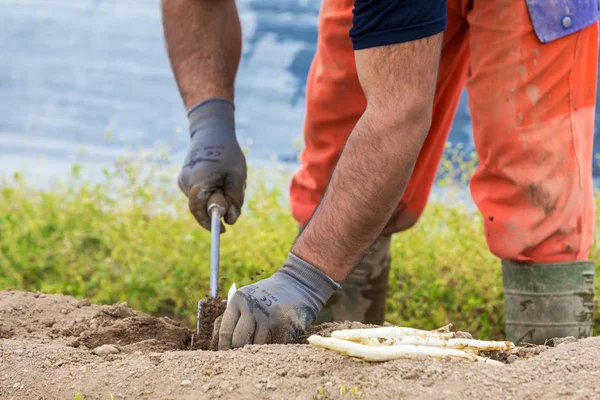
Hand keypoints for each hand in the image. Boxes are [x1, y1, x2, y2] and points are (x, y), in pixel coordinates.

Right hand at [178, 98, 246, 230]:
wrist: (211, 131)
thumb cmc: (227, 154)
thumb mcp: (237, 177)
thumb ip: (235, 200)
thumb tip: (230, 221)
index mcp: (198, 182)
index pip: (200, 211)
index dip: (210, 223)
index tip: (223, 230)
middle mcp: (186, 182)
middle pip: (202, 206)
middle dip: (218, 206)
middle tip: (233, 197)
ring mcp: (183, 180)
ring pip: (201, 200)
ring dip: (215, 196)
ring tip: (226, 178)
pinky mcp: (184, 178)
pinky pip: (199, 192)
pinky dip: (210, 190)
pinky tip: (217, 175)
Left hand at [218, 253, 339, 348]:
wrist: (297, 284)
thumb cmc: (269, 294)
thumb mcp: (248, 297)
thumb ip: (236, 315)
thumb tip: (224, 345)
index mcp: (238, 300)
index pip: (226, 331)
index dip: (225, 346)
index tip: (226, 354)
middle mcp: (252, 307)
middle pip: (239, 341)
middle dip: (240, 350)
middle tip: (243, 353)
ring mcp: (268, 316)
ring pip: (257, 345)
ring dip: (258, 348)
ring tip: (263, 340)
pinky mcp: (283, 324)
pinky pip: (273, 344)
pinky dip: (273, 344)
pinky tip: (276, 335)